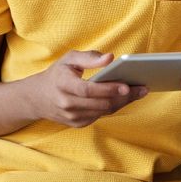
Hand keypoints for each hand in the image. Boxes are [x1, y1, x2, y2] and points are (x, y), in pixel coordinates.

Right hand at [26, 50, 147, 127]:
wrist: (37, 97)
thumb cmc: (57, 74)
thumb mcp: (69, 58)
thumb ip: (89, 57)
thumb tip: (111, 58)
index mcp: (63, 84)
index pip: (89, 90)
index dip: (109, 89)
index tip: (127, 85)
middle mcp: (66, 104)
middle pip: (101, 103)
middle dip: (123, 97)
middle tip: (143, 87)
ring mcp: (71, 117)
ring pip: (103, 111)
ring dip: (122, 102)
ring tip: (139, 91)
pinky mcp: (77, 124)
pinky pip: (100, 116)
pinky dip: (113, 107)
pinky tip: (124, 98)